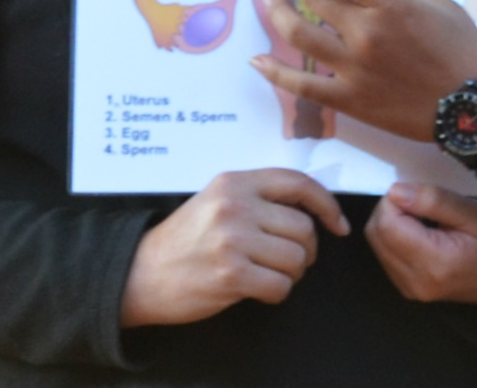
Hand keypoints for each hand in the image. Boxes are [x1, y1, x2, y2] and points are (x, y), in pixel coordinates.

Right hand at [119, 169, 347, 327]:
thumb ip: (260, 198)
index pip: (299, 183)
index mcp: (235, 183)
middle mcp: (235, 206)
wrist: (139, 273)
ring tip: (271, 274)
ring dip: (292, 273)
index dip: (327, 205)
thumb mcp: (218, 201)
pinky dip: (277, 292)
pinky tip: (260, 290)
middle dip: (306, 250)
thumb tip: (316, 209)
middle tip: (289, 260)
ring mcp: (232, 240)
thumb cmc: (186, 239)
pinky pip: (280, 286)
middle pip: (303, 227)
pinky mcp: (230, 274)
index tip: (337, 225)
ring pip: (296, 258)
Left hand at [250, 0, 476, 141]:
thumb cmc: (462, 50)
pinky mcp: (347, 99)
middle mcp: (365, 32)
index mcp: (390, 4)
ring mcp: (352, 68)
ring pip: (297, 33)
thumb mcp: (440, 5)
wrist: (474, 108)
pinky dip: (274, 71)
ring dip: (276, 12)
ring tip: (268, 0)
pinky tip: (258, 60)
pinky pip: (300, 84)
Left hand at [368, 182, 476, 304]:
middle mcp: (416, 282)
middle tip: (423, 202)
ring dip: (393, 223)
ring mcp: (411, 289)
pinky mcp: (409, 289)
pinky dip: (397, 238)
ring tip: (427, 218)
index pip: (388, 224)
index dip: (395, 199)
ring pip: (377, 244)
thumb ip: (435, 201)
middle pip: (377, 234)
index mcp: (435, 263)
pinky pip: (387, 256)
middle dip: (391, 210)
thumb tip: (395, 192)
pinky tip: (422, 233)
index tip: (420, 193)